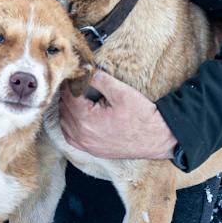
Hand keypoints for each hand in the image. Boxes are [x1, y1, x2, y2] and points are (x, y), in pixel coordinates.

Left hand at [58, 70, 174, 160]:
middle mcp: (82, 135)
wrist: (158, 138)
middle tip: (78, 83)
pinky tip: (79, 116)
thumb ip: (100, 80)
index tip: (76, 73)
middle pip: (64, 109)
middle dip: (68, 95)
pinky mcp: (92, 150)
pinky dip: (71, 124)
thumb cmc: (142, 117)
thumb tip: (86, 71)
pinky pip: (71, 136)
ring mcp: (86, 145)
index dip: (71, 82)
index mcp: (86, 120)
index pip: (68, 96)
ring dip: (68, 109)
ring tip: (79, 97)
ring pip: (64, 123)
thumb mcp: (121, 92)